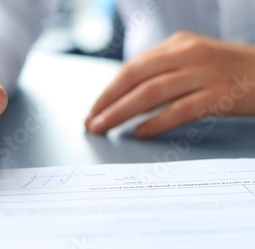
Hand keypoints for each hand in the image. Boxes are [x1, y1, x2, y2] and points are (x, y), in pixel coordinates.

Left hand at [86, 31, 254, 137]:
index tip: (93, 110)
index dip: (108, 91)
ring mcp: (203, 73)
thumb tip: (125, 101)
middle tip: (91, 122)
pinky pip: (180, 109)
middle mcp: (187, 54)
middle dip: (107, 101)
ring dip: (122, 112)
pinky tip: (141, 133)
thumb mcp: (192, 62)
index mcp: (177, 45)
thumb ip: (162, 74)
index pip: (131, 68)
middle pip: (134, 77)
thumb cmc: (227, 72)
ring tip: (104, 127)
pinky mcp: (219, 94)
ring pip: (151, 92)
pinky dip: (156, 122)